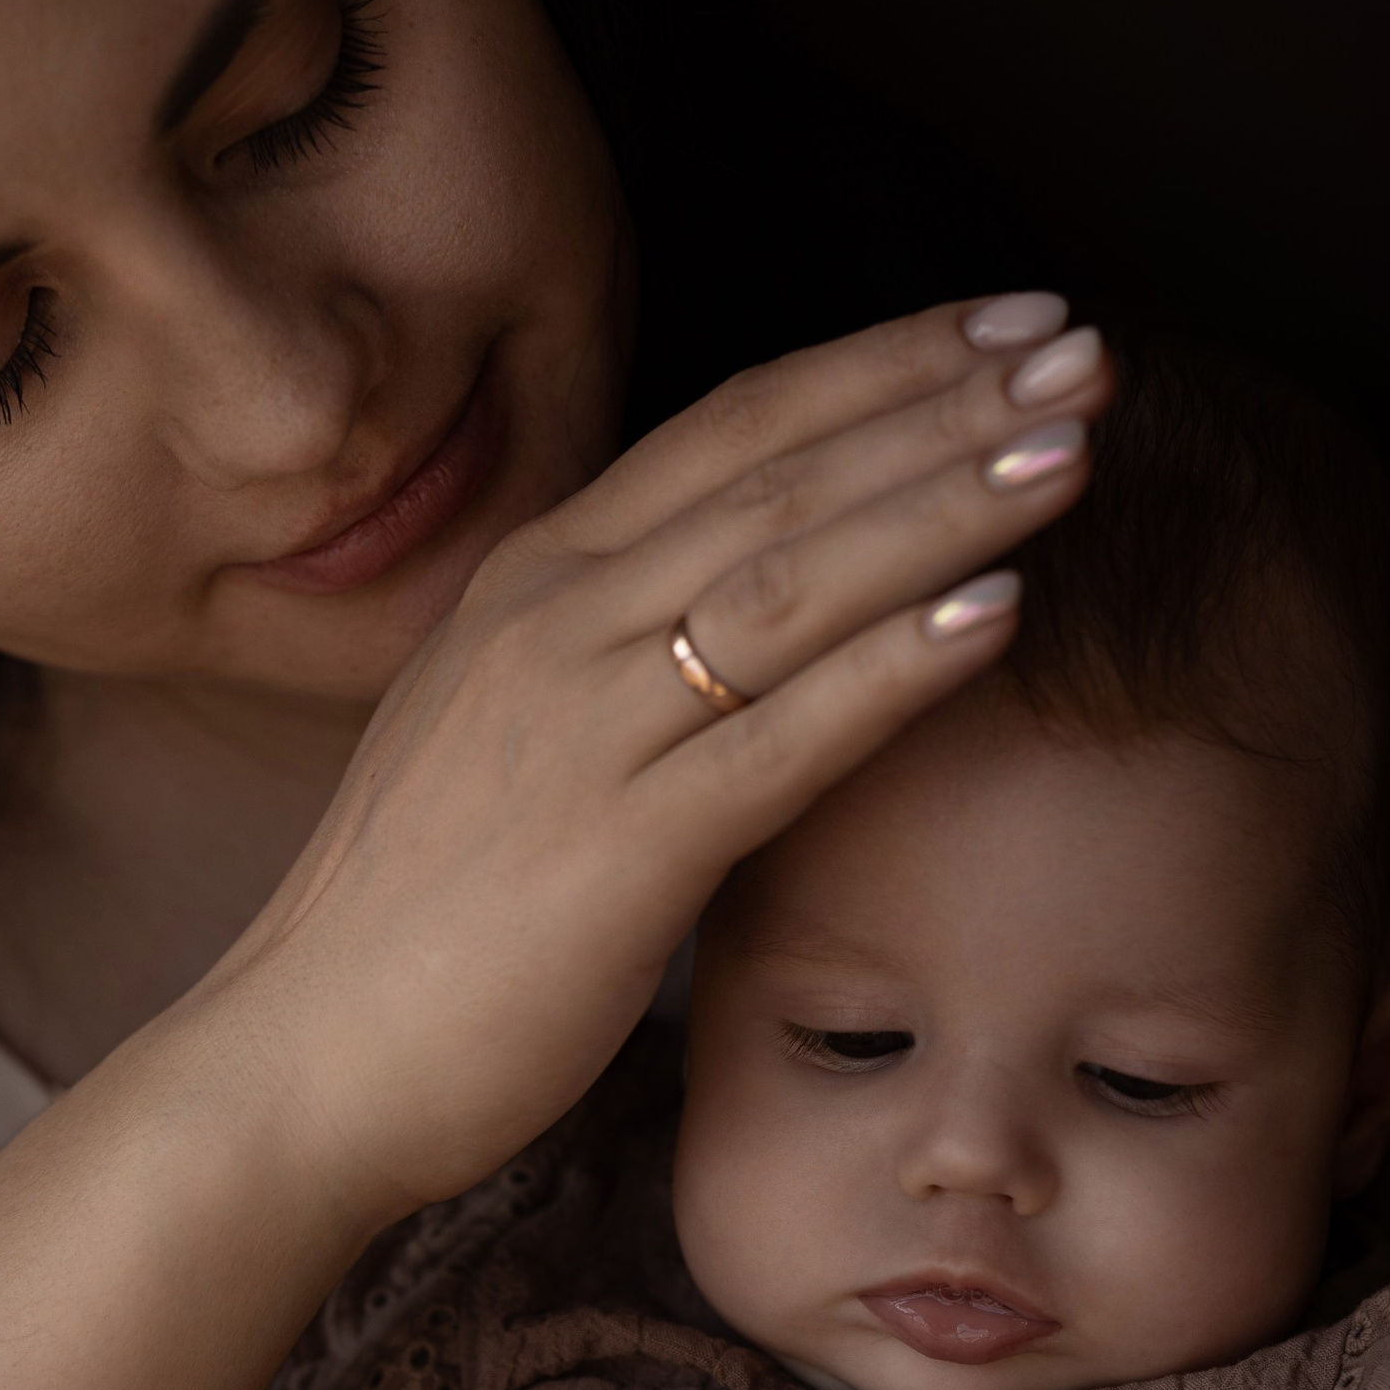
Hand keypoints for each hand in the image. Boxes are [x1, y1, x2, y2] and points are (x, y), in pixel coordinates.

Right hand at [207, 298, 1110, 1223]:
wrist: (302, 1065)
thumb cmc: (412, 930)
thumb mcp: (501, 744)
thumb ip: (607, 669)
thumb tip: (729, 635)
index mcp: (529, 587)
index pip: (731, 430)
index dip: (879, 365)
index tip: (1004, 325)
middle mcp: (554, 625)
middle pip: (781, 473)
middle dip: (945, 399)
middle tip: (1087, 343)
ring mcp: (582, 731)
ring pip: (796, 577)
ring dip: (948, 500)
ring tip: (1075, 443)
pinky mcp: (619, 852)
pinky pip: (783, 736)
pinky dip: (897, 664)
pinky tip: (1003, 610)